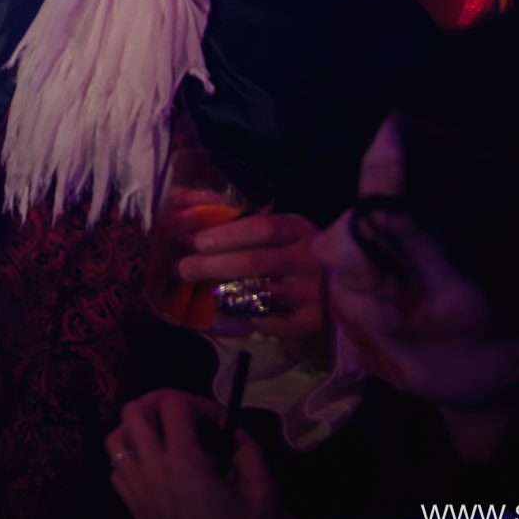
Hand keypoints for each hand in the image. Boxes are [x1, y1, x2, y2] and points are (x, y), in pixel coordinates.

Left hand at [107, 389, 286, 518]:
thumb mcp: (262, 495)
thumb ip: (250, 453)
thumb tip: (235, 432)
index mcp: (184, 462)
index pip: (173, 404)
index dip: (199, 403)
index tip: (218, 422)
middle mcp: (152, 470)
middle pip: (133, 411)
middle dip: (159, 403)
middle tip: (185, 415)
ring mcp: (137, 488)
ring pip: (116, 438)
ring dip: (137, 429)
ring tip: (164, 436)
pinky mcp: (132, 506)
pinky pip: (116, 469)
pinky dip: (130, 459)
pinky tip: (155, 466)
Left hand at [184, 210, 326, 349]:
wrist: (342, 287)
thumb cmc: (291, 249)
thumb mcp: (271, 226)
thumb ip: (225, 210)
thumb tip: (176, 197)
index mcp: (297, 229)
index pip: (262, 228)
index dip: (228, 234)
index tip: (198, 242)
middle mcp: (308, 259)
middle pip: (254, 262)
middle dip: (212, 265)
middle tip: (183, 269)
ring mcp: (311, 293)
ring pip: (258, 293)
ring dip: (221, 293)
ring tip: (196, 291)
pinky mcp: (309, 322)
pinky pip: (265, 321)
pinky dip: (239, 317)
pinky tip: (220, 313)